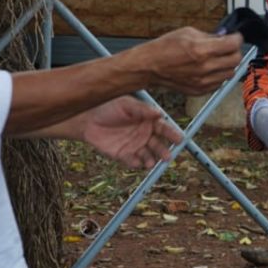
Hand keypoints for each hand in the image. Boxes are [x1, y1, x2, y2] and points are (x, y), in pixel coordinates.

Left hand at [65, 96, 183, 168]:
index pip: (164, 128)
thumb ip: (142, 110)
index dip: (172, 133)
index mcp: (148, 120)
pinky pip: (133, 162)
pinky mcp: (123, 155)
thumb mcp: (126, 105)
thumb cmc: (109, 107)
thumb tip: (160, 113)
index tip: (179, 138)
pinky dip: (136, 163)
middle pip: (158, 145)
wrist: (88, 120)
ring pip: (148, 155)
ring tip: (150, 162)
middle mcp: (144, 134)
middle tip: (167, 156)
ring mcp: (134, 146)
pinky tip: (137, 162)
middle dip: (163, 151)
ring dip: (151, 159)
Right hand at [142, 27, 242, 94]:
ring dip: (227, 64)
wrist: (150, 66)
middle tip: (228, 47)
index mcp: (202, 50)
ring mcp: (203, 82)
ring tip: (217, 58)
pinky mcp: (200, 91)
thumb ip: (209, 36)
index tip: (234, 37)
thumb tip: (224, 37)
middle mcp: (205, 68)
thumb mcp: (188, 32)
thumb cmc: (165, 47)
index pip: (233, 45)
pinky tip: (208, 68)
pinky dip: (218, 75)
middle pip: (236, 60)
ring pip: (230, 73)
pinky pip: (219, 83)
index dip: (236, 38)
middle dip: (234, 51)